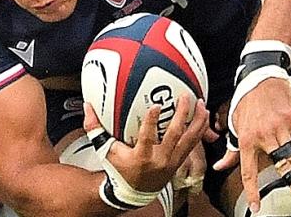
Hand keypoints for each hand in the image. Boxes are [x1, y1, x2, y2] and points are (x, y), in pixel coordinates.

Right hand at [84, 94, 209, 192]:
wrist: (133, 193)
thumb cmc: (120, 170)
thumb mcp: (106, 151)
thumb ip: (95, 129)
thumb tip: (88, 108)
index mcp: (142, 156)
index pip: (147, 138)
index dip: (152, 121)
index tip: (156, 105)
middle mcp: (160, 159)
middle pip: (175, 135)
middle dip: (182, 115)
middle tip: (185, 97)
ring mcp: (172, 161)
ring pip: (190, 139)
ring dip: (197, 121)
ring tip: (201, 105)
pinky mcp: (179, 161)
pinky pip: (193, 144)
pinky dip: (199, 130)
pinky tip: (202, 118)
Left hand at [214, 78, 290, 212]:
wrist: (258, 75)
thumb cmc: (247, 102)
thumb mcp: (235, 126)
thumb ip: (232, 150)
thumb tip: (220, 167)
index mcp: (247, 140)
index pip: (248, 171)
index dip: (252, 191)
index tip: (257, 207)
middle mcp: (263, 134)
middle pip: (279, 163)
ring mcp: (279, 125)